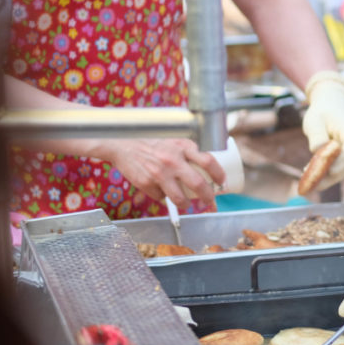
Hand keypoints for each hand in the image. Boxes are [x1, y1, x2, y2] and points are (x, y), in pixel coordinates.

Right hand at [100, 138, 224, 209]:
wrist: (121, 143)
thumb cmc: (151, 142)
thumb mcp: (173, 140)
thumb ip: (188, 151)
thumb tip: (208, 169)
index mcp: (182, 146)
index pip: (208, 161)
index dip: (219, 174)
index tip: (222, 182)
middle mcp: (172, 159)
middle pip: (198, 184)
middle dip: (208, 197)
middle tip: (210, 201)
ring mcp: (159, 173)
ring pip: (180, 198)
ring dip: (186, 204)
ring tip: (186, 203)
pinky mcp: (146, 183)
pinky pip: (160, 197)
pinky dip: (163, 197)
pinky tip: (161, 190)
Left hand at [300, 71, 343, 187]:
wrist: (332, 102)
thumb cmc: (322, 110)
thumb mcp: (315, 120)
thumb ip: (317, 136)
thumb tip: (318, 153)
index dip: (339, 165)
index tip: (325, 174)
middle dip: (330, 178)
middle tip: (311, 186)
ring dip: (328, 178)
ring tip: (309, 182)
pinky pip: (341, 167)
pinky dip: (329, 173)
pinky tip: (313, 174)